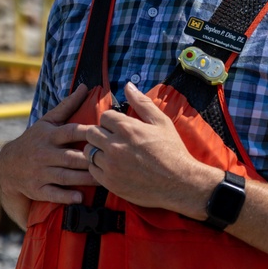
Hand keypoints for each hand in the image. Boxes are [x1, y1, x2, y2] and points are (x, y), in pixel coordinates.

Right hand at [0, 84, 97, 227]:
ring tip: (104, 180)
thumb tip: (85, 87)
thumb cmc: (34, 140)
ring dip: (85, 179)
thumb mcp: (47, 121)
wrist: (8, 166)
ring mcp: (40, 173)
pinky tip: (80, 197)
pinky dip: (66, 196)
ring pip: (65, 177)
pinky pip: (53, 194)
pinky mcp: (37, 189)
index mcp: (49, 136)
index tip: (104, 133)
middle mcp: (45, 154)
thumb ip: (67, 106)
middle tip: (111, 161)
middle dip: (89, 159)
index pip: (70, 132)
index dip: (87, 132)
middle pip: (71, 157)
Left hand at [84, 82, 216, 216]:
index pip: (104, 116)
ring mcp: (111, 165)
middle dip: (101, 133)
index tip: (120, 128)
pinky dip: (98, 166)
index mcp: (127, 128)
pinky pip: (92, 169)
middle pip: (91, 133)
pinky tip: (112, 166)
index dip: (112, 120)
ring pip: (89, 151)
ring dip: (98, 150)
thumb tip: (128, 85)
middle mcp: (115, 146)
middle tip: (114, 139)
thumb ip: (142, 103)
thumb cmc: (172, 150)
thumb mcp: (161, 122)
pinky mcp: (110, 182)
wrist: (179, 183)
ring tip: (112, 153)